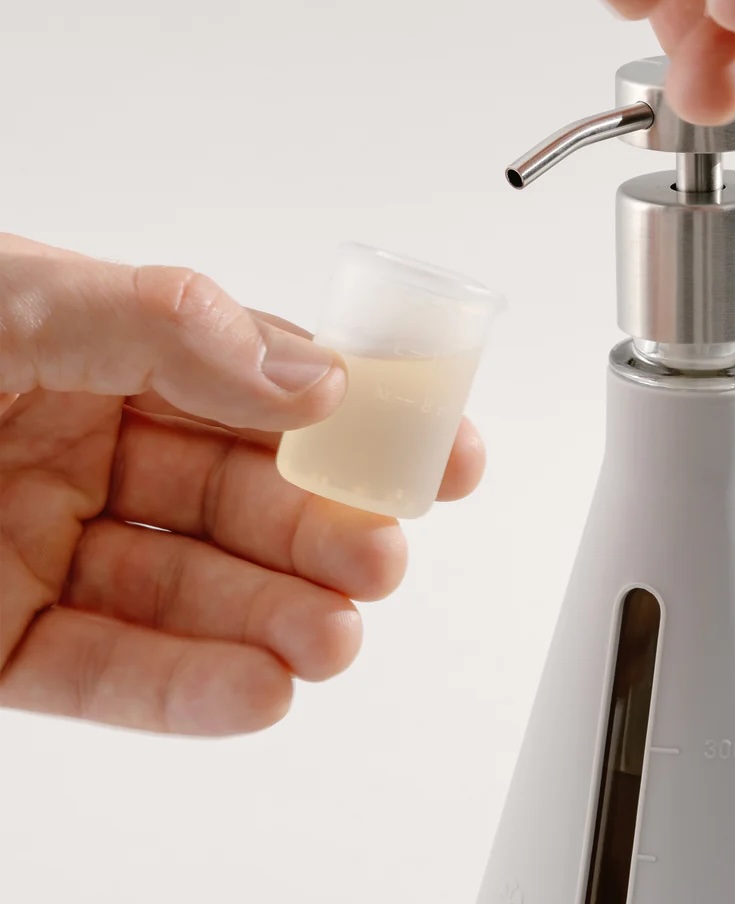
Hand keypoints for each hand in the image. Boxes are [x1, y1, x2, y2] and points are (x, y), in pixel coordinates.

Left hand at [0, 234, 485, 735]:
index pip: (264, 395)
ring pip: (189, 592)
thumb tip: (313, 378)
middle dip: (326, 532)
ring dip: (275, 619)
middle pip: (240, 501)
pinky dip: (187, 687)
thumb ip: (169, 324)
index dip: (360, 424)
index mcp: (109, 356)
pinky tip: (261, 689)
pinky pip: (104, 670)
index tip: (440, 451)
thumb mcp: (18, 298)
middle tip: (387, 552)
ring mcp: (44, 548)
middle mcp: (87, 450)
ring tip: (339, 636)